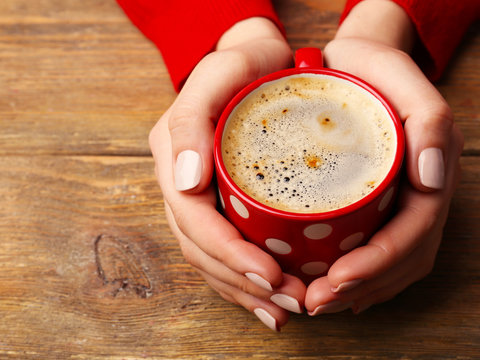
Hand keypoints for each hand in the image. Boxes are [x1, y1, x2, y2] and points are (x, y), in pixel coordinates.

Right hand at [148, 17, 305, 330]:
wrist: (259, 62)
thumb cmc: (244, 64)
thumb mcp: (220, 72)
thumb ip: (191, 120)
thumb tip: (185, 183)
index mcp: (173, 158)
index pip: (193, 221)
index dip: (228, 254)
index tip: (269, 275)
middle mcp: (183, 184)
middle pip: (203, 250)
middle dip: (244, 283)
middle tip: (291, 302)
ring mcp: (201, 198)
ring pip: (214, 259)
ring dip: (248, 291)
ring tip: (287, 309)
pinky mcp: (224, 204)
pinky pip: (228, 249)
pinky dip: (248, 279)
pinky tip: (272, 297)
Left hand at [304, 0, 463, 314]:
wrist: (352, 61)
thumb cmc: (368, 66)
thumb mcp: (395, 72)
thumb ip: (429, 117)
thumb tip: (434, 178)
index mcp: (433, 164)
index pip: (416, 230)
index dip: (379, 262)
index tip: (337, 279)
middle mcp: (424, 188)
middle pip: (406, 256)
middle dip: (363, 286)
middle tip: (316, 302)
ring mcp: (405, 198)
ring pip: (396, 262)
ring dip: (360, 291)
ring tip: (319, 303)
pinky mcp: (383, 201)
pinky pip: (383, 250)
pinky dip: (362, 277)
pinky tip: (337, 289)